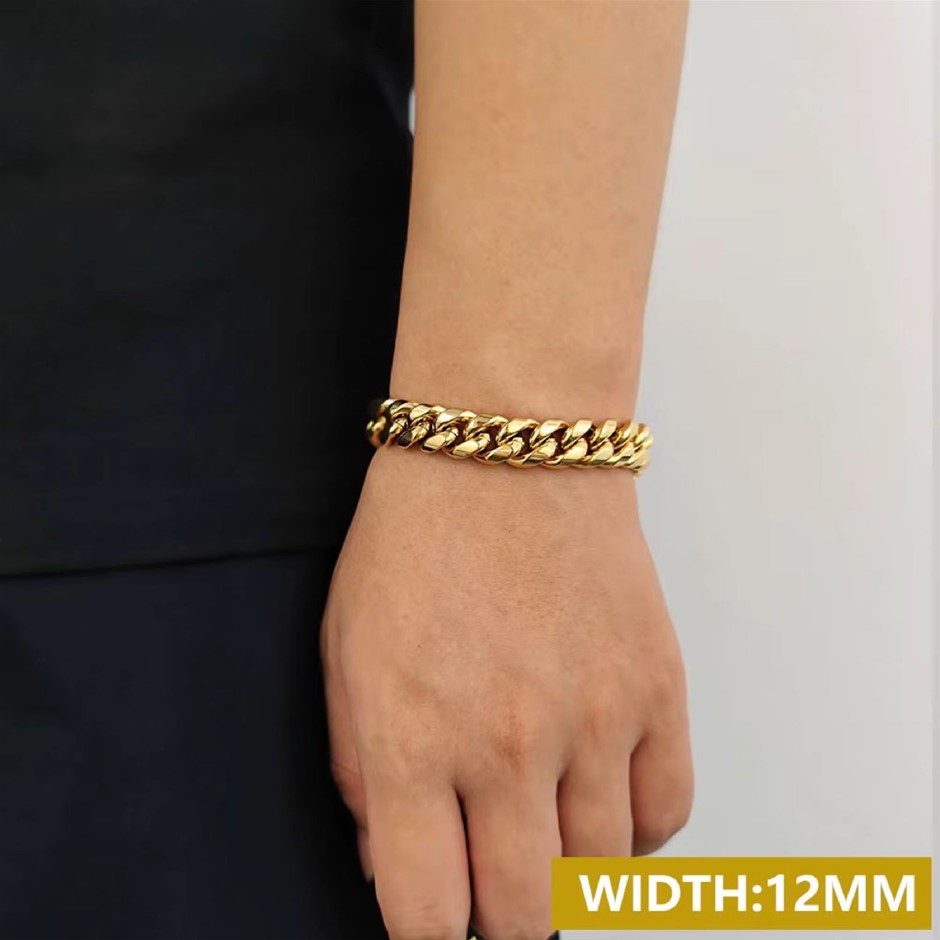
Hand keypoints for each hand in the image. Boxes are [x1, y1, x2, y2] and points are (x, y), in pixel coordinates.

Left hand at [321, 446, 692, 939]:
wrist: (509, 447)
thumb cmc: (417, 540)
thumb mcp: (346, 652)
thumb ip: (359, 771)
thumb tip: (390, 863)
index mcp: (412, 739)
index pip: (427, 916)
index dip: (428, 939)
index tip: (436, 923)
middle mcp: (507, 745)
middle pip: (525, 917)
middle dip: (502, 920)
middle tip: (492, 882)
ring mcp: (595, 719)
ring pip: (597, 877)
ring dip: (565, 870)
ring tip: (541, 823)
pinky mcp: (658, 689)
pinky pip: (665, 816)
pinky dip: (631, 830)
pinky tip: (599, 796)